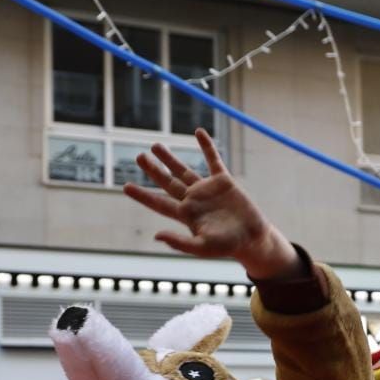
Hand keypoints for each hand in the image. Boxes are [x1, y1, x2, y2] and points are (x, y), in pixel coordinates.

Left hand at [123, 128, 299, 278]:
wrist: (252, 238)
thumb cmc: (228, 246)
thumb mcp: (203, 248)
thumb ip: (180, 243)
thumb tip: (156, 236)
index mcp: (186, 214)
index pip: (159, 203)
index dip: (142, 195)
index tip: (126, 187)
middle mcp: (193, 200)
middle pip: (167, 182)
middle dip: (153, 170)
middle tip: (139, 157)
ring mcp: (207, 189)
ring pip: (184, 170)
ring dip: (170, 158)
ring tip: (155, 146)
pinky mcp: (224, 182)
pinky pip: (213, 160)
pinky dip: (206, 146)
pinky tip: (198, 132)